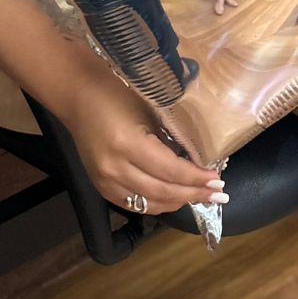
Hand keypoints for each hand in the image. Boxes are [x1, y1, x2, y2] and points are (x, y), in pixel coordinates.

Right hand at [65, 73, 224, 214]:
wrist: (79, 97)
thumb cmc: (118, 94)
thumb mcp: (150, 110)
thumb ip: (171, 138)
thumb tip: (198, 160)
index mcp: (127, 144)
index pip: (170, 171)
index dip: (196, 178)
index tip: (218, 180)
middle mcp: (115, 169)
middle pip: (163, 192)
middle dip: (194, 194)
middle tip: (218, 193)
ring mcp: (105, 182)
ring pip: (150, 203)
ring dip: (178, 202)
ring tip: (201, 196)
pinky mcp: (102, 188)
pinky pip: (135, 205)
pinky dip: (158, 203)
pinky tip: (175, 197)